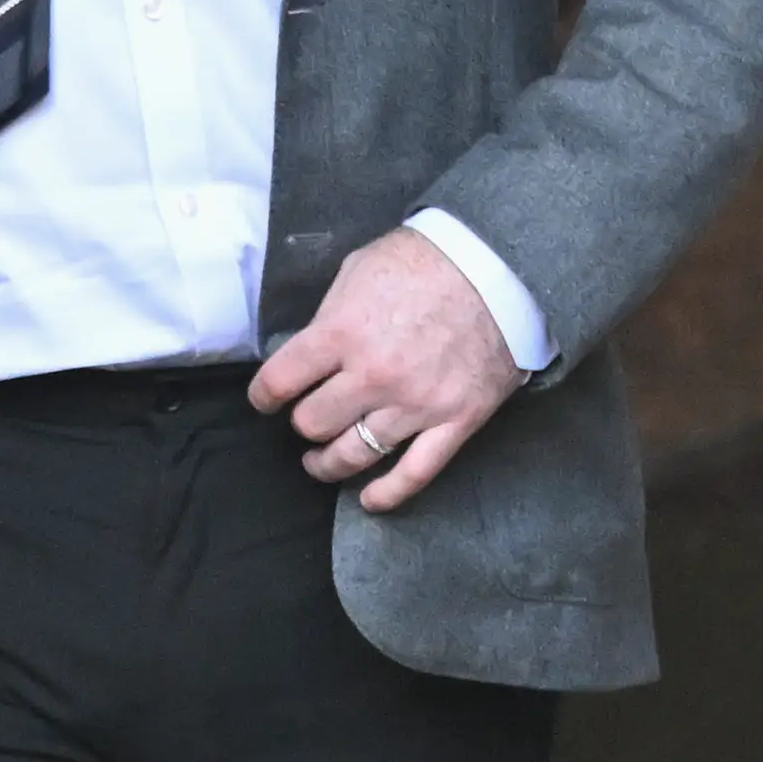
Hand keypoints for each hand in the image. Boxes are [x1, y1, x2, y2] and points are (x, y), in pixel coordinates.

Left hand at [248, 226, 524, 511]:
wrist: (498, 268)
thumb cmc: (424, 261)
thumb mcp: (358, 271)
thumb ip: (329, 316)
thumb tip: (306, 350)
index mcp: (341, 334)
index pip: (280, 382)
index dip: (263, 396)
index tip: (264, 400)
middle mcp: (373, 376)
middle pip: (313, 424)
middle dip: (303, 423)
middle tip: (306, 419)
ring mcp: (415, 405)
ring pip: (355, 454)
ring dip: (329, 464)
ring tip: (320, 462)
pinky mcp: (455, 422)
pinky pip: (415, 473)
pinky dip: (388, 493)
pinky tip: (369, 500)